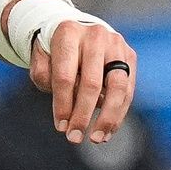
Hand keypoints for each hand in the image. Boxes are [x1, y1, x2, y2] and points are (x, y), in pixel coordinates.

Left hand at [29, 20, 135, 144]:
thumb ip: (46, 77)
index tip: (60, 127)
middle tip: (75, 138)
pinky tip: (109, 130)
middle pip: (91, 83)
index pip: (65, 76)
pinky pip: (128, 89)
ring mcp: (116, 44)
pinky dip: (119, 112)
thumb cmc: (55, 52)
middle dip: (83, 114)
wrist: (77, 30)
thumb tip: (68, 105)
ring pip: (117, 88)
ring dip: (108, 118)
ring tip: (97, 138)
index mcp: (67, 33)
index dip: (62, 104)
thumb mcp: (41, 59)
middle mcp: (95, 36)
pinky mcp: (130, 55)